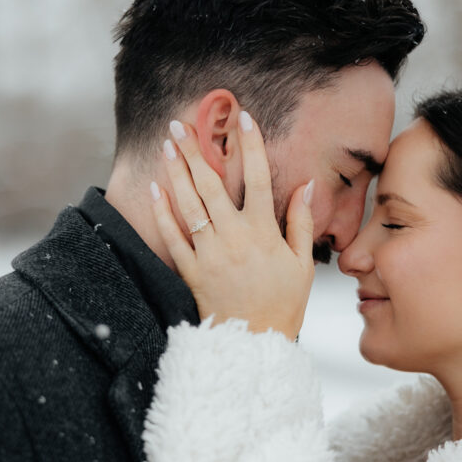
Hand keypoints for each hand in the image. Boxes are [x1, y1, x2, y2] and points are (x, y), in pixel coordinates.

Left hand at [150, 110, 314, 340]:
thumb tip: (306, 186)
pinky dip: (162, 212)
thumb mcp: (302, 264)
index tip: (244, 118)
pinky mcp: (191, 269)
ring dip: (175, 171)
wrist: (254, 342)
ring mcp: (209, 253)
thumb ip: (302, 223)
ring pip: (188, 204)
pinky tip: (154, 188)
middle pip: (212, 184)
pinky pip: (172, 236)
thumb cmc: (283, 304)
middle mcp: (234, 237)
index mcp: (264, 232)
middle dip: (196, 150)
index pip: (259, 178)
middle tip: (182, 124)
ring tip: (166, 145)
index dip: (251, 146)